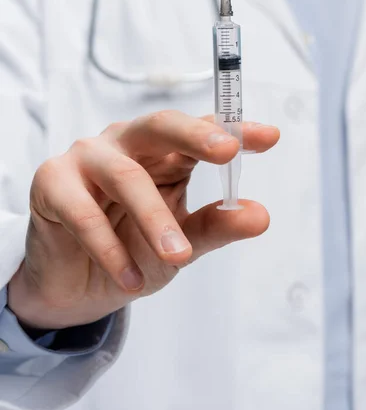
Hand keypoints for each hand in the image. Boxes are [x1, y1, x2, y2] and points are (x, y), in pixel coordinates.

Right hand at [8, 111, 278, 329]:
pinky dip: (108, 248)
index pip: (200, 131)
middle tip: (226, 151)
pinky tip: (129, 277)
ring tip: (177, 256)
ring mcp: (87, 158)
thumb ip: (216, 226)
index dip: (234, 130)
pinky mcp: (52, 183)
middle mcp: (126, 144)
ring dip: (154, 218)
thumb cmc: (131, 247)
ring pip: (126, 175)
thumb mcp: (182, 242)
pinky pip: (83, 211)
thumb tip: (259, 215)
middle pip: (160, 126)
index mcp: (162, 151)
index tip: (269, 137)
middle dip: (194, 136)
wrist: (77, 284)